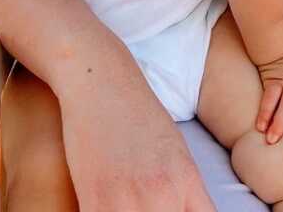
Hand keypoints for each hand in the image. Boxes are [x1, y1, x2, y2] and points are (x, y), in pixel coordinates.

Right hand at [59, 55, 213, 210]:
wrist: (103, 83)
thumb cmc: (140, 115)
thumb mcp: (177, 151)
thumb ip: (186, 192)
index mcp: (187, 182)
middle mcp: (163, 196)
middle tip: (149, 206)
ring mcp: (128, 203)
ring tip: (129, 206)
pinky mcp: (94, 202)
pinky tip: (108, 207)